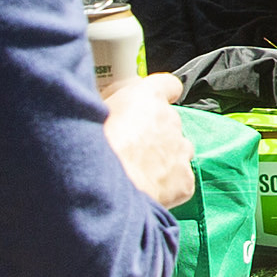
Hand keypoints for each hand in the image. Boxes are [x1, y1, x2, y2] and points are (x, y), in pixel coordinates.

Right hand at [101, 70, 194, 208]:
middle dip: (153, 135)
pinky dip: (167, 187)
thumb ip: (109, 105)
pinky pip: (179, 181)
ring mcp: (180, 150)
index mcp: (148, 97)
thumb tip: (108, 107)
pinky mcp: (184, 180)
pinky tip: (146, 191)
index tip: (151, 103)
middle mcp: (170, 120)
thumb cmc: (92, 149)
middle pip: (169, 123)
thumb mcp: (92, 113)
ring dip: (162, 160)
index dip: (160, 94)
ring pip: (177, 152)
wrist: (101, 189)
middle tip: (130, 149)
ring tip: (137, 172)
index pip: (167, 85)